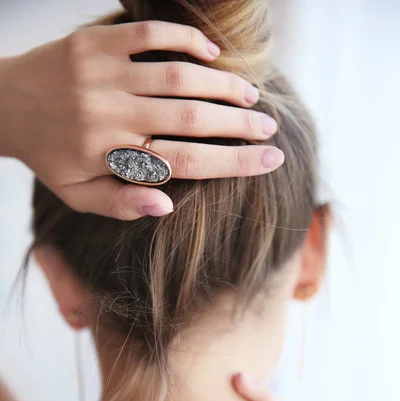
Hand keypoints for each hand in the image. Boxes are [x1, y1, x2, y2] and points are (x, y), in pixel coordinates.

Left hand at [0, 21, 282, 218]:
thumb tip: (168, 207)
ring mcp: (103, 72)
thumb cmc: (50, 156)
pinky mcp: (96, 42)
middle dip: (240, 124)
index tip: (270, 159)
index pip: (186, 162)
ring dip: (223, 85)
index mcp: (109, 155)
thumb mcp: (78, 195)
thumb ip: (121, 205)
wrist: (6, 104)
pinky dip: (187, 41)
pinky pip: (150, 35)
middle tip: (270, 127)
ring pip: (180, 76)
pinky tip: (213, 55)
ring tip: (251, 95)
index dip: (234, 162)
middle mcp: (110, 113)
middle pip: (192, 119)